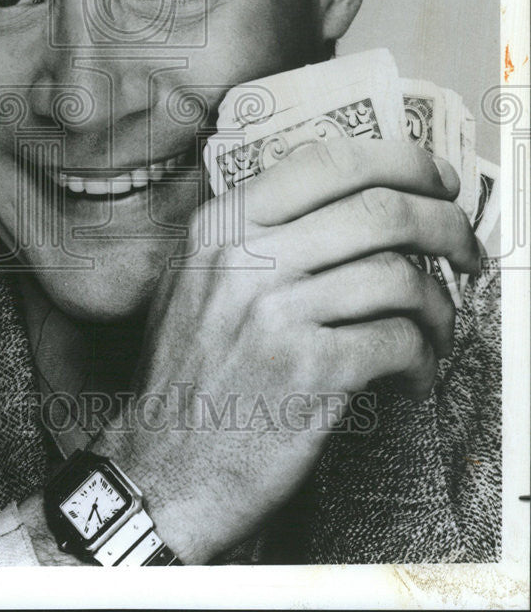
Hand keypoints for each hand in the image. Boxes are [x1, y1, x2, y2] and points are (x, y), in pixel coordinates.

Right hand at [96, 139, 479, 563]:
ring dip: (439, 307)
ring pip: (398, 277)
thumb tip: (346, 203)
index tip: (436, 182)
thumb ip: (255, 234)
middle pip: (379, 209)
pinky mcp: (307, 371)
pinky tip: (412, 376)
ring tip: (438, 331)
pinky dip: (423, 359)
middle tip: (466, 251)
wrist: (161, 467)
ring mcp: (274, 313)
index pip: (329, 160)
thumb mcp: (196, 280)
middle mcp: (246, 258)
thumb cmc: (187, 375)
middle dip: (445, 225)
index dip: (400, 162)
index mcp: (222, 225)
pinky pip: (398, 341)